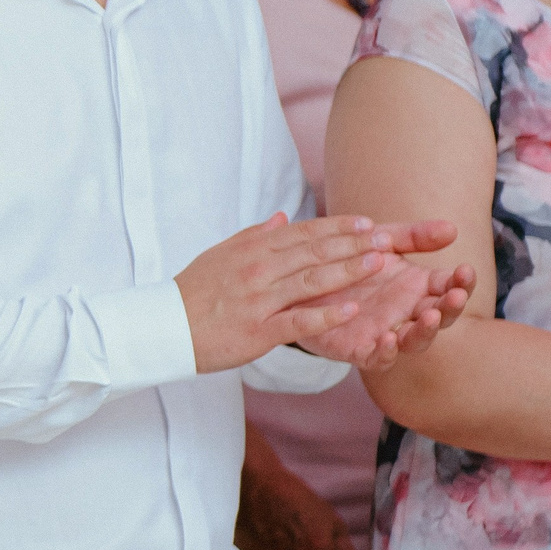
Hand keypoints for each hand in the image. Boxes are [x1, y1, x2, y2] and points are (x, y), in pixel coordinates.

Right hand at [177, 214, 433, 373]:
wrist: (163, 326)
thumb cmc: (193, 292)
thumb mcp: (220, 255)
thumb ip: (254, 235)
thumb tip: (281, 218)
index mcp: (252, 249)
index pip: (303, 233)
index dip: (337, 227)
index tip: (367, 223)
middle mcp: (258, 269)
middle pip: (314, 252)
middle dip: (354, 244)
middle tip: (387, 239)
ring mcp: (259, 300)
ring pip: (311, 282)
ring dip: (348, 271)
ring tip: (379, 264)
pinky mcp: (257, 331)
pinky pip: (298, 322)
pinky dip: (325, 316)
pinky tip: (350, 310)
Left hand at [297, 250, 475, 370]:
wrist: (300, 283)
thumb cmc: (347, 261)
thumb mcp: (380, 241)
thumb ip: (413, 236)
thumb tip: (452, 228)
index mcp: (417, 286)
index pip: (449, 286)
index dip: (461, 281)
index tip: (466, 269)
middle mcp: (406, 312)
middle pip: (440, 316)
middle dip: (452, 307)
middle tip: (455, 296)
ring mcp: (385, 332)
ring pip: (415, 340)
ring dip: (427, 330)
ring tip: (431, 315)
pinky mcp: (357, 349)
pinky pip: (377, 357)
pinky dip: (386, 352)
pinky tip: (389, 339)